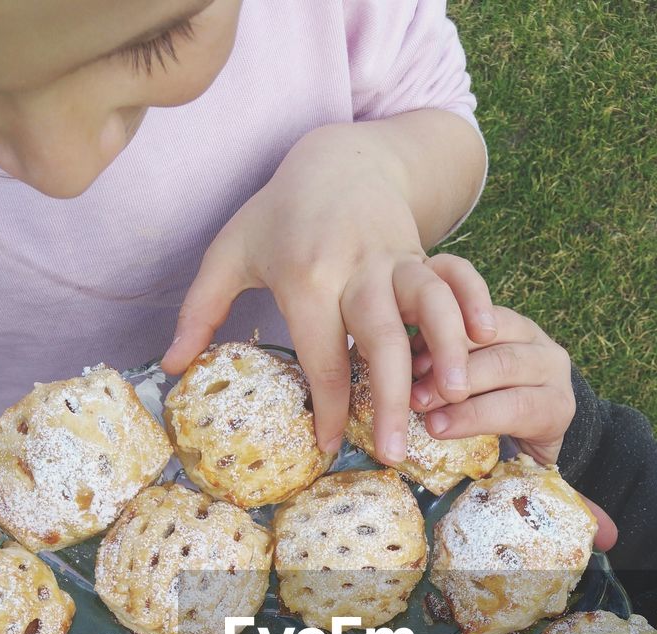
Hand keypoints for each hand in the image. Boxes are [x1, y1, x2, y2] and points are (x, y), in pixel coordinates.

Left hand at [160, 120, 496, 462]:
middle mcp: (355, 267)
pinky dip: (474, 303)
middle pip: (379, 339)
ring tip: (455, 400)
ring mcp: (395, 257)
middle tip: (396, 453)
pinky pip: (457, 274)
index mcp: (305, 277)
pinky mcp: (423, 250)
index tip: (331, 446)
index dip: (329, 406)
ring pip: (428, 303)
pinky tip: (485, 341)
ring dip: (446, 350)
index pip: (321, 356)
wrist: (338, 156)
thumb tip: (171, 368)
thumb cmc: (278, 215)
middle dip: (390, 399)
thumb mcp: (229, 253)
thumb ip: (200, 311)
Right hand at [409, 305, 617, 549]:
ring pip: (483, 332)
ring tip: (406, 375)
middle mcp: (547, 361)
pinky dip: (437, 334)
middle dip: (455, 383)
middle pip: (501, 363)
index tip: (435, 430)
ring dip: (441, 354)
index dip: (476, 416)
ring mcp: (524, 331)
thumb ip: (575, 500)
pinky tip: (407, 353)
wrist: (546, 395)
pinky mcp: (498, 315)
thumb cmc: (532, 443)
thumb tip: (611, 540)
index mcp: (557, 402)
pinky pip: (468, 314)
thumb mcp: (549, 470)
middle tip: (415, 402)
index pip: (518, 404)